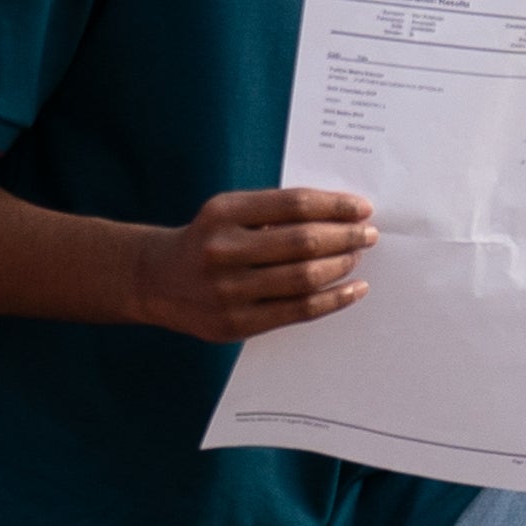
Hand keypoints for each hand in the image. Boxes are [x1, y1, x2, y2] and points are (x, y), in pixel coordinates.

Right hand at [121, 185, 373, 343]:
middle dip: (345, 236)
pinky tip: (354, 289)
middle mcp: (223, 249)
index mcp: (222, 213)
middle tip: (368, 234)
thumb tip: (338, 216)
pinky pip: (300, 310)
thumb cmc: (207, 240)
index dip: (334, 205)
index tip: (361, 208)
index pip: (293, 204)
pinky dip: (335, 299)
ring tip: (356, 257)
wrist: (158, 280)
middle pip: (304, 241)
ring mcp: (230, 289)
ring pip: (305, 277)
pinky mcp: (240, 321)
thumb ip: (272, 213)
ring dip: (342, 265)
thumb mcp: (227, 214)